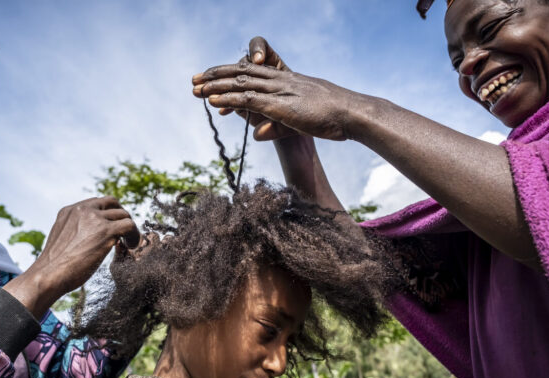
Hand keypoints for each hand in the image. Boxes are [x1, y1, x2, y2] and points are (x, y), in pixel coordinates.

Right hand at [5, 197, 137, 317]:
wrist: (50, 274)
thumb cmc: (54, 266)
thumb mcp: (62, 239)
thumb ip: (75, 231)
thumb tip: (89, 237)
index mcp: (70, 210)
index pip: (96, 203)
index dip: (108, 214)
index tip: (111, 227)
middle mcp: (82, 209)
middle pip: (112, 202)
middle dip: (120, 215)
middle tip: (123, 232)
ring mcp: (94, 218)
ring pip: (123, 214)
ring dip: (128, 228)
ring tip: (127, 243)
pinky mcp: (106, 230)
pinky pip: (129, 225)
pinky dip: (134, 235)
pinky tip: (131, 246)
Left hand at [192, 36, 356, 140]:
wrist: (353, 115)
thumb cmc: (335, 119)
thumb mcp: (302, 120)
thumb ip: (278, 125)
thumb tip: (259, 134)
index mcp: (289, 80)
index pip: (254, 71)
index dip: (232, 73)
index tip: (213, 77)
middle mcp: (282, 81)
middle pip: (242, 73)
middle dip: (216, 76)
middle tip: (195, 79)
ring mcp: (281, 91)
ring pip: (241, 83)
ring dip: (216, 85)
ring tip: (196, 87)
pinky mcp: (281, 104)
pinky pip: (249, 99)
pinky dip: (229, 99)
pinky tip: (213, 100)